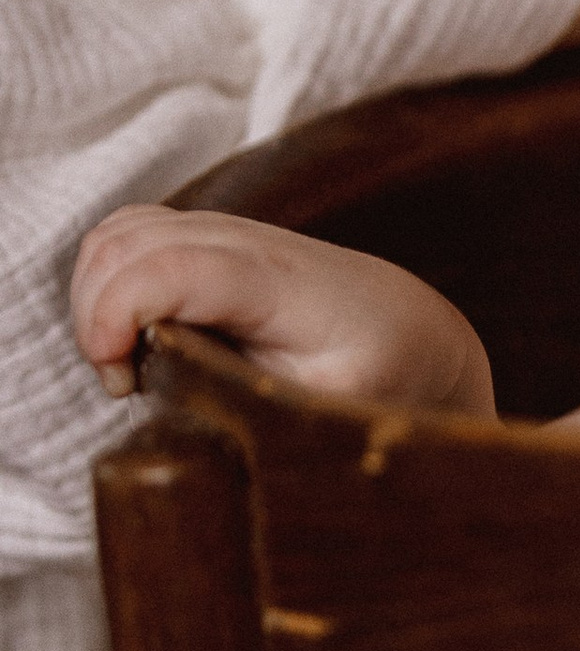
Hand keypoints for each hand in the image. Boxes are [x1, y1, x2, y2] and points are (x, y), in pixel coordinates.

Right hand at [72, 205, 494, 411]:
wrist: (413, 335)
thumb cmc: (379, 380)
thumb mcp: (333, 413)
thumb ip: (260, 407)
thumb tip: (181, 419)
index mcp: (282, 285)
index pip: (170, 266)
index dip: (114, 313)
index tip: (120, 381)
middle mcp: (249, 242)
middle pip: (125, 243)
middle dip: (94, 316)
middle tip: (126, 385)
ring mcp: (225, 231)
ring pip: (117, 234)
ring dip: (94, 298)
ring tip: (130, 364)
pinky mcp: (207, 238)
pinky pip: (128, 236)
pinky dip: (106, 282)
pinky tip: (136, 336)